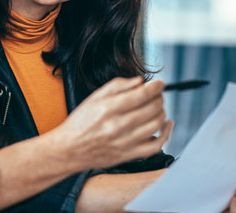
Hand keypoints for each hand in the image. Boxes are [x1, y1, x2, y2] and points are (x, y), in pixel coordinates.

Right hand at [45, 77, 172, 170]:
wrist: (69, 150)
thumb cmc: (80, 124)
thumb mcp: (94, 97)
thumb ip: (118, 86)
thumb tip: (139, 81)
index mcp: (109, 109)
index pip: (141, 95)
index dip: (155, 87)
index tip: (160, 84)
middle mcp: (118, 125)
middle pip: (152, 109)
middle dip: (159, 98)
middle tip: (157, 95)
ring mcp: (125, 142)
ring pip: (156, 125)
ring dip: (162, 113)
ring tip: (158, 108)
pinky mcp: (129, 155)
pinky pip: (155, 146)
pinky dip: (166, 134)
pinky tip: (166, 125)